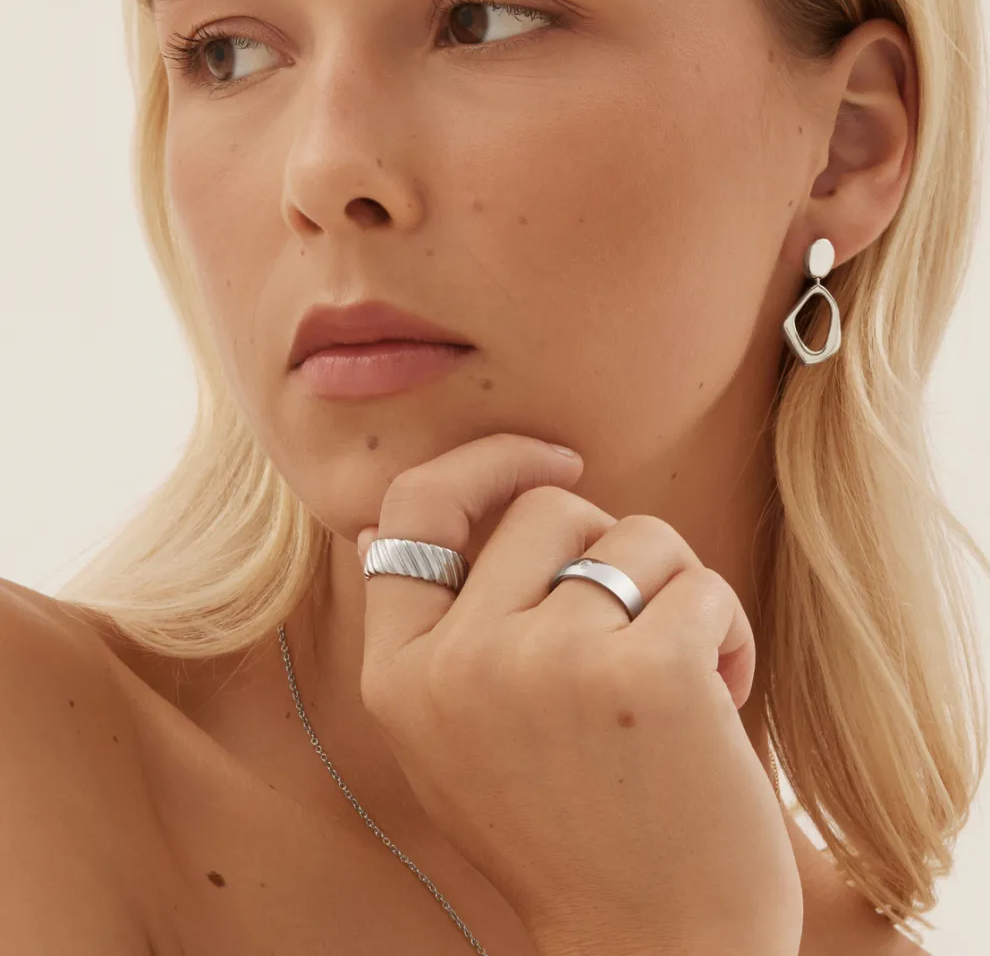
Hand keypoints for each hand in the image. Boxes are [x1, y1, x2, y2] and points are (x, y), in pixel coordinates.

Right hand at [356, 432, 802, 955]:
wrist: (659, 954)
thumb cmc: (571, 833)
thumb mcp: (460, 738)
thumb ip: (438, 632)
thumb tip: (392, 525)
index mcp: (400, 679)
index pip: (413, 510)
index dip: (484, 462)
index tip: (555, 458)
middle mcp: (458, 666)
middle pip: (549, 507)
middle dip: (609, 550)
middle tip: (635, 630)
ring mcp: (547, 665)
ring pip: (637, 537)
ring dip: (674, 596)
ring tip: (679, 687)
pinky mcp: (644, 672)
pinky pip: (702, 585)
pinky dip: (727, 633)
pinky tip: (719, 707)